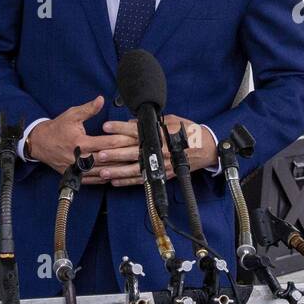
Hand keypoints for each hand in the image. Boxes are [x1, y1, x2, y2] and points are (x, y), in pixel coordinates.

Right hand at [26, 96, 125, 175]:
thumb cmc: (57, 128)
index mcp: (80, 142)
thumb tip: (101, 99)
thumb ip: (88, 109)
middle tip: (139, 153)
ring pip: (102, 171)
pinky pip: (92, 180)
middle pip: (107, 158)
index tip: (135, 138)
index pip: (107, 143)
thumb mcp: (72, 115)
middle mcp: (79, 158)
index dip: (123, 140)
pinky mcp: (74, 175)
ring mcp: (77, 169)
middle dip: (124, 155)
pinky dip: (104, 179)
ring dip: (117, 170)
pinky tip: (116, 176)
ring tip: (132, 167)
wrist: (39, 143)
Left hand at [86, 115, 217, 186]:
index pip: (136, 131)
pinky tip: (115, 182)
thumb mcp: (171, 121)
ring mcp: (160, 165)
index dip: (120, 128)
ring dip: (117, 171)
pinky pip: (142, 180)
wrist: (206, 149)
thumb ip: (151, 123)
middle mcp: (158, 151)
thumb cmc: (188, 132)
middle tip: (98, 153)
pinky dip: (128, 182)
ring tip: (102, 172)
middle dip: (114, 153)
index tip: (106, 126)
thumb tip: (132, 123)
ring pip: (134, 169)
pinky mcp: (162, 175)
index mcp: (160, 135)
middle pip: (132, 151)